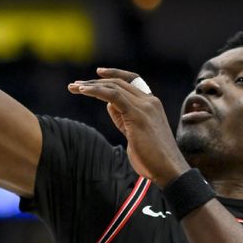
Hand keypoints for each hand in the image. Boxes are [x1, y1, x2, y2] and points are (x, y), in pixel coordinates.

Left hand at [68, 68, 189, 186]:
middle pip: (119, 83)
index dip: (115, 74)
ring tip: (74, 87)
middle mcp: (150, 101)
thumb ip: (123, 117)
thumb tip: (109, 104)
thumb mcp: (134, 132)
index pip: (132, 80)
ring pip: (114, 87)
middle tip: (74, 85)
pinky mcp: (138, 115)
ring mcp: (145, 106)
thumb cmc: (152, 156)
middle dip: (94, 82)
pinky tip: (83, 91)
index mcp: (151, 103)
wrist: (169, 170)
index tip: (98, 72)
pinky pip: (114, 96)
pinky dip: (97, 91)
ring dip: (91, 86)